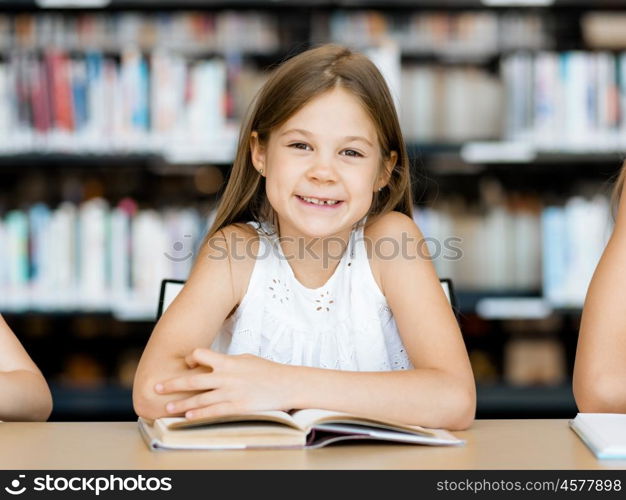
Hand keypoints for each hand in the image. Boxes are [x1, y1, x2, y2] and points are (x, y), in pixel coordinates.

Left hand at [155, 348, 293, 420]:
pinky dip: (199, 415)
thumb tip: (214, 363)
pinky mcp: (237, 407)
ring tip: (167, 408)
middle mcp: (226, 377)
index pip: (200, 354)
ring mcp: (231, 393)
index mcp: (228, 361)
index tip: (186, 363)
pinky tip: (189, 417)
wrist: (286, 384)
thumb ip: (227, 362)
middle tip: (156, 388)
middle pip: (193, 380)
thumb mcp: (245, 359)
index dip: (190, 358)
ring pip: (200, 400)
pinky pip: (214, 412)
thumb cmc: (266, 370)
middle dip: (172, 384)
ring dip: (181, 405)